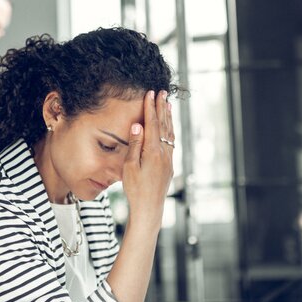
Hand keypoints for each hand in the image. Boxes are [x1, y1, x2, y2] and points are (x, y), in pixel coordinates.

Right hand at [121, 90, 173, 227]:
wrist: (149, 208)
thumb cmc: (135, 189)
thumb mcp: (129, 167)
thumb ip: (135, 145)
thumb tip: (138, 125)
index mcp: (152, 151)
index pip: (152, 124)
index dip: (151, 108)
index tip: (150, 93)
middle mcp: (163, 153)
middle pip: (164, 125)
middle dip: (162, 108)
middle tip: (163, 93)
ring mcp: (168, 159)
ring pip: (170, 133)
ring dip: (168, 118)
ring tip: (168, 105)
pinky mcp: (169, 165)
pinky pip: (171, 142)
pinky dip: (170, 130)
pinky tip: (169, 128)